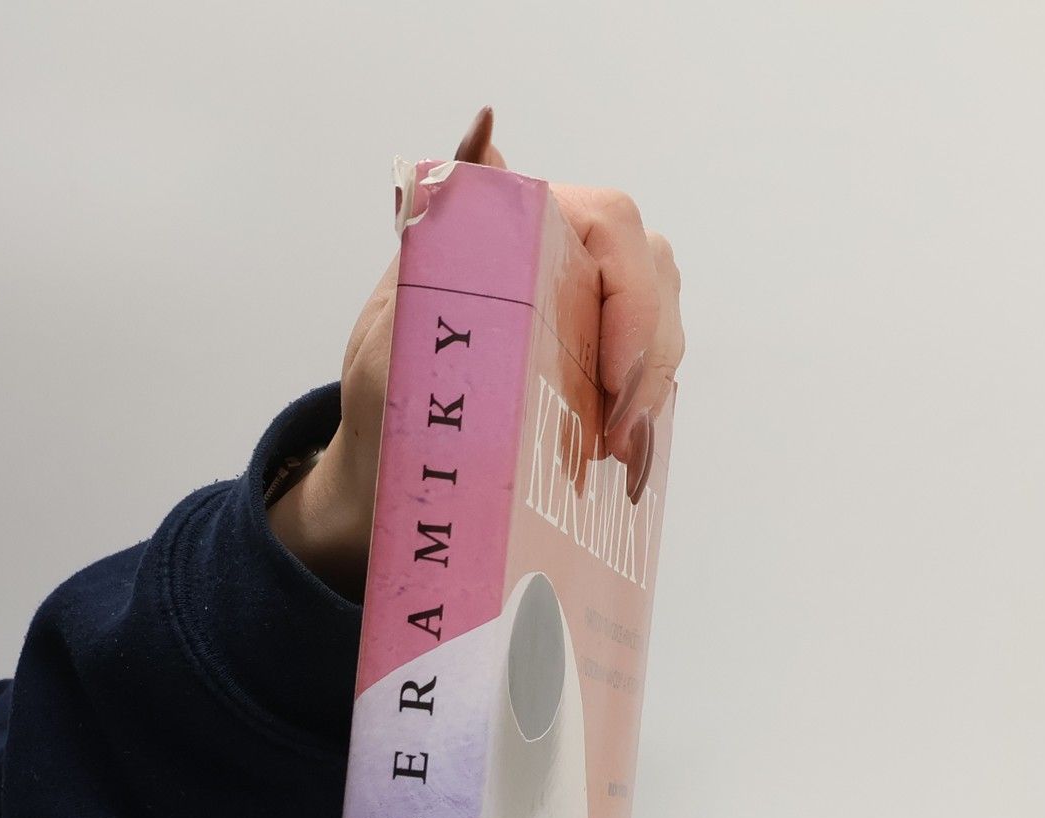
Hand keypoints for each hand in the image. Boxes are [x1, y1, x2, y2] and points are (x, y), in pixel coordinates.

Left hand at [269, 106, 685, 596]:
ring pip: (661, 329)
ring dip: (651, 390)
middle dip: (649, 357)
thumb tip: (483, 134)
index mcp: (524, 225)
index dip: (632, 295)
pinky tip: (622, 455)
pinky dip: (645, 414)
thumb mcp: (398, 310)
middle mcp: (565, 257)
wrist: (383, 455)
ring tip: (615, 451)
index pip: (612, 224)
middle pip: (653, 277)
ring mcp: (588, 313)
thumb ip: (436, 230)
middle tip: (616, 434)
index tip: (614, 377)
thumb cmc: (386, 381)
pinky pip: (649, 376)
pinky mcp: (597, 367)